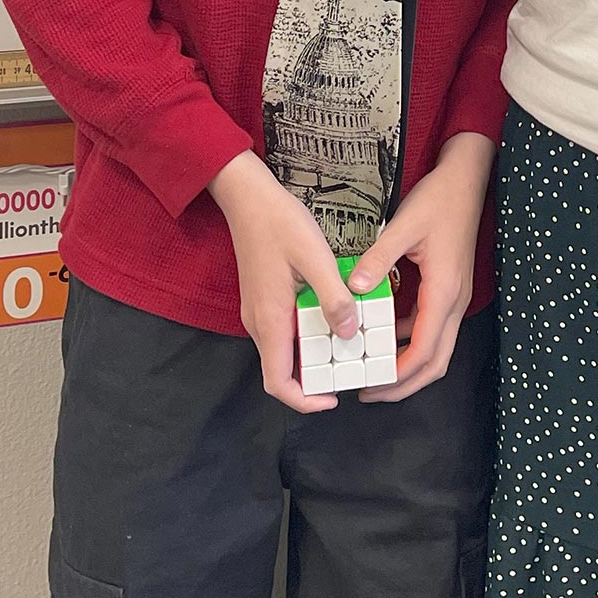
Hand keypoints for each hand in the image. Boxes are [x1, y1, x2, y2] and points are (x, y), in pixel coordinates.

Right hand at [209, 151, 356, 414]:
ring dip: (313, 354)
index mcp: (269, 321)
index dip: (304, 401)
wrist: (247, 196)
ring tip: (346, 343)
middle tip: (350, 368)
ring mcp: (259, 310)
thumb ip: (333, 298)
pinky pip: (285, 329)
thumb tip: (347, 334)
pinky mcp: (263, 297)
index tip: (333, 399)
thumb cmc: (279, 224)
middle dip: (315, 378)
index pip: (278, 383)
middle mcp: (259, 323)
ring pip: (285, 349)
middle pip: (283, 370)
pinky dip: (307, 333)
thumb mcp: (315, 258)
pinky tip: (331, 315)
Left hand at [347, 132, 494, 401]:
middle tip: (371, 392)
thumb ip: (379, 259)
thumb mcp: (403, 227)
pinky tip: (386, 334)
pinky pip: (434, 327)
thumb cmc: (438, 201)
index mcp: (443, 292)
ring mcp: (455, 296)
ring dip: (410, 366)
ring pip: (438, 348)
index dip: (399, 374)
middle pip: (436, 361)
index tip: (371, 386)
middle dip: (406, 384)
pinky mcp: (451, 289)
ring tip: (376, 371)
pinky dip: (412, 340)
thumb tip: (355, 288)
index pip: (424, 350)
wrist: (466, 181)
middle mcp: (454, 301)